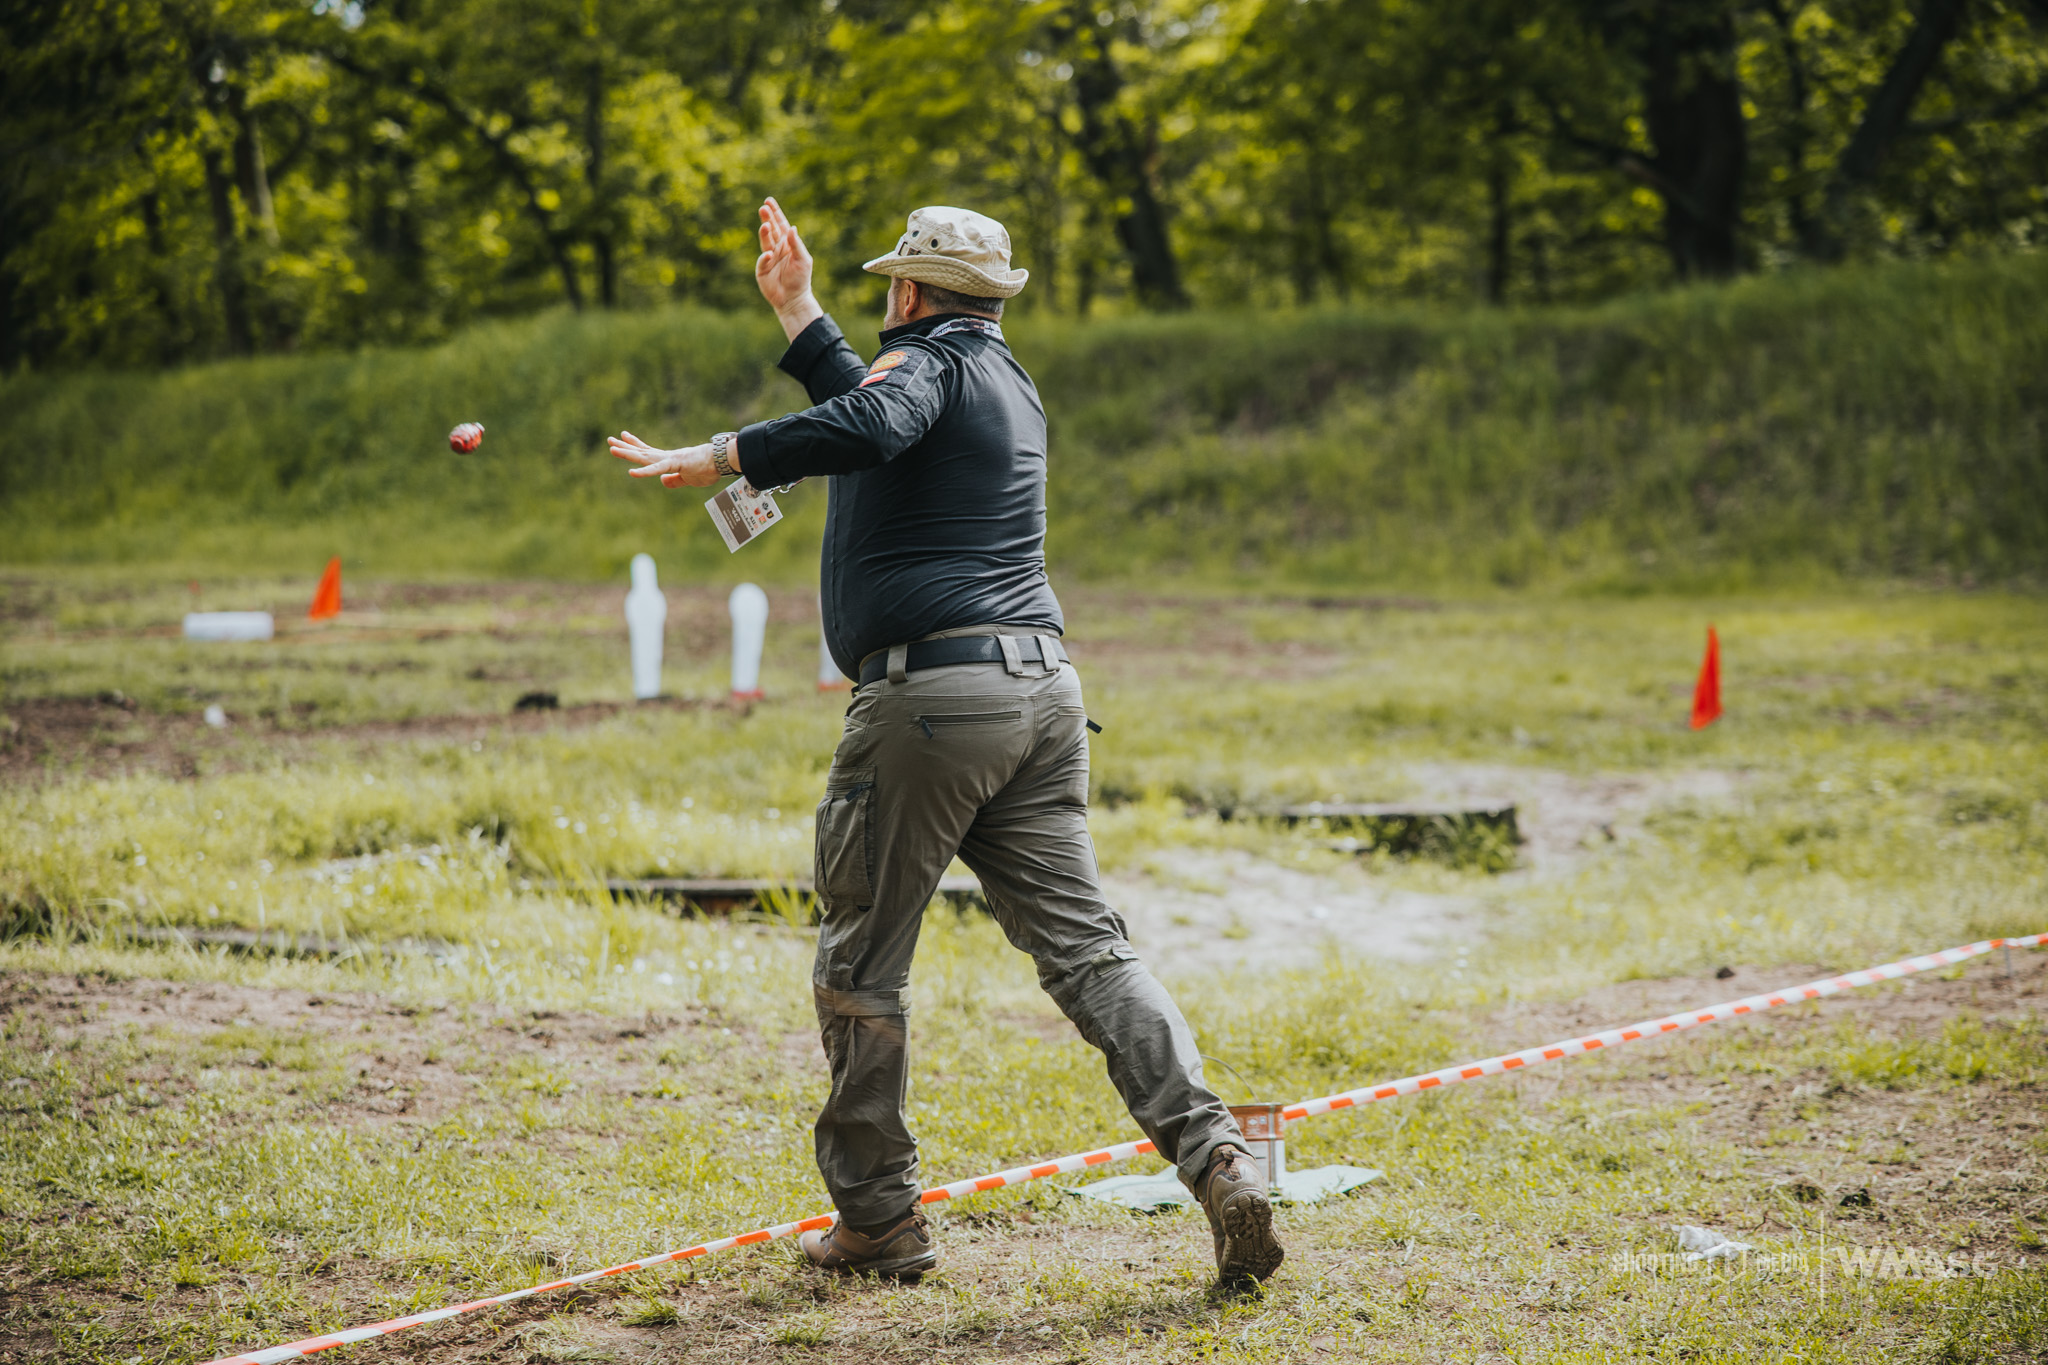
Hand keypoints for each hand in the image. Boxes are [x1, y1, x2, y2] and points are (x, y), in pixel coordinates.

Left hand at [609, 431, 717, 487]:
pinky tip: (631, 472)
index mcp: (671, 460)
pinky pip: (658, 469)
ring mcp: (671, 459)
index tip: (624, 438)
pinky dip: (645, 471)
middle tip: (610, 440)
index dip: (636, 446)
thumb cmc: (710, 469)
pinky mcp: (677, 464)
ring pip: (645, 457)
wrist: (723, 460)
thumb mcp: (690, 479)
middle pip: (643, 452)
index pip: (650, 452)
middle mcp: (668, 457)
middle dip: (626, 447)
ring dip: (628, 453)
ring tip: (612, 447)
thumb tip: (662, 481)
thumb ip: (676, 480)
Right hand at [756, 197, 822, 339]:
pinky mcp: (762, 270)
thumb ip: (796, 244)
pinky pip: (762, 261)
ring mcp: (768, 258)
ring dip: (765, 233)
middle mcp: (776, 248)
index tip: (769, 200)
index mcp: (787, 243)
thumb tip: (791, 228)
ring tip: (766, 225)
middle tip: (763, 208)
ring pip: (765, 242)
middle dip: (767, 219)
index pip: (781, 224)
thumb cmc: (801, 278)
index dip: (775, 213)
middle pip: (771, 230)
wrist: (794, 299)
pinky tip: (769, 255)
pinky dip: (764, 257)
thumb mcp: (803, 259)